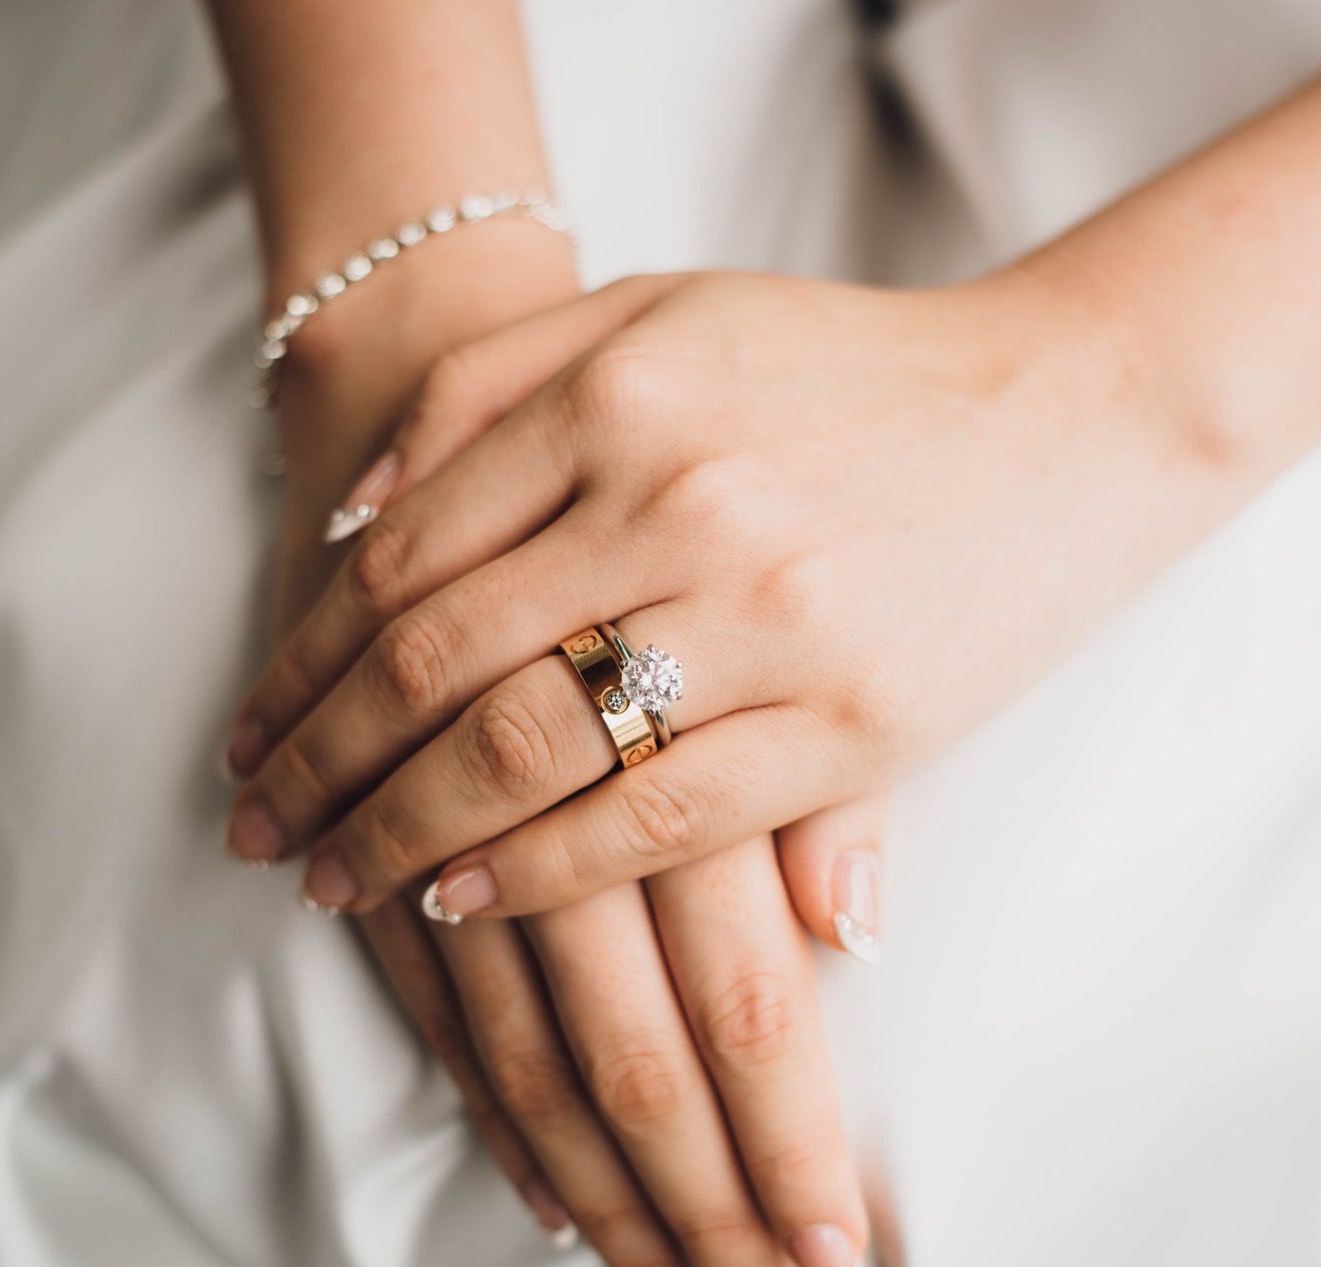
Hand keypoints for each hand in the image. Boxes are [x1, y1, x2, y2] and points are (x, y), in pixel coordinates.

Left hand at [242, 250, 880, 1266]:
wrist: (1070, 409)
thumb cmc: (848, 369)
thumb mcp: (664, 314)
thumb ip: (494, 389)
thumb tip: (351, 518)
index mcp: (621, 395)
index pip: (401, 561)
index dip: (301, 665)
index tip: (250, 737)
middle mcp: (679, 501)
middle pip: (434, 667)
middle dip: (321, 767)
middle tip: (258, 832)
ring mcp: (768, 618)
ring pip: (526, 754)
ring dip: (402, 831)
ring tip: (330, 881)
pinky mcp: (849, 722)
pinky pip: (656, 817)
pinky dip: (542, 868)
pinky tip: (463, 897)